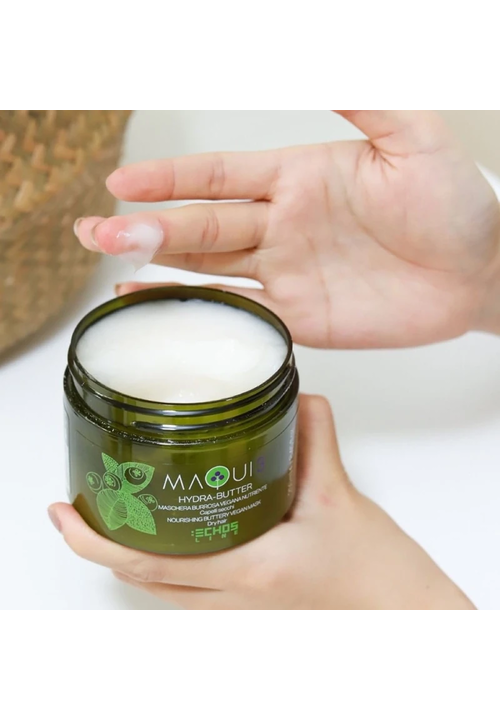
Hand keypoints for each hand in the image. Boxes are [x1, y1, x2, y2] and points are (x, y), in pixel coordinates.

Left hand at [48, 396, 473, 608]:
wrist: (400, 614)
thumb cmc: (375, 572)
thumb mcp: (342, 497)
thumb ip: (314, 439)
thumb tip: (296, 397)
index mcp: (250, 568)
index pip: (150, 562)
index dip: (95, 542)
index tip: (65, 514)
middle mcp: (234, 598)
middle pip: (141, 580)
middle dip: (99, 546)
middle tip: (82, 504)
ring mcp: (238, 610)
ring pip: (161, 589)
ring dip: (128, 556)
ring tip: (116, 515)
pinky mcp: (248, 609)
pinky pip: (187, 592)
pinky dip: (161, 566)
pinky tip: (167, 536)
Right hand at [75, 111, 499, 348]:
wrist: (480, 270)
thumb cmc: (454, 201)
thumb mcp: (412, 137)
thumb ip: (363, 99)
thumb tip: (322, 63)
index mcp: (297, 177)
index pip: (219, 175)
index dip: (170, 179)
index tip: (123, 181)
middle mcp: (282, 225)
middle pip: (200, 224)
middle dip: (145, 228)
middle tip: (97, 232)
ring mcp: (288, 274)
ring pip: (209, 269)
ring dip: (159, 267)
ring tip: (110, 264)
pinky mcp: (302, 318)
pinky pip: (242, 316)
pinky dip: (199, 312)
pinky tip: (159, 305)